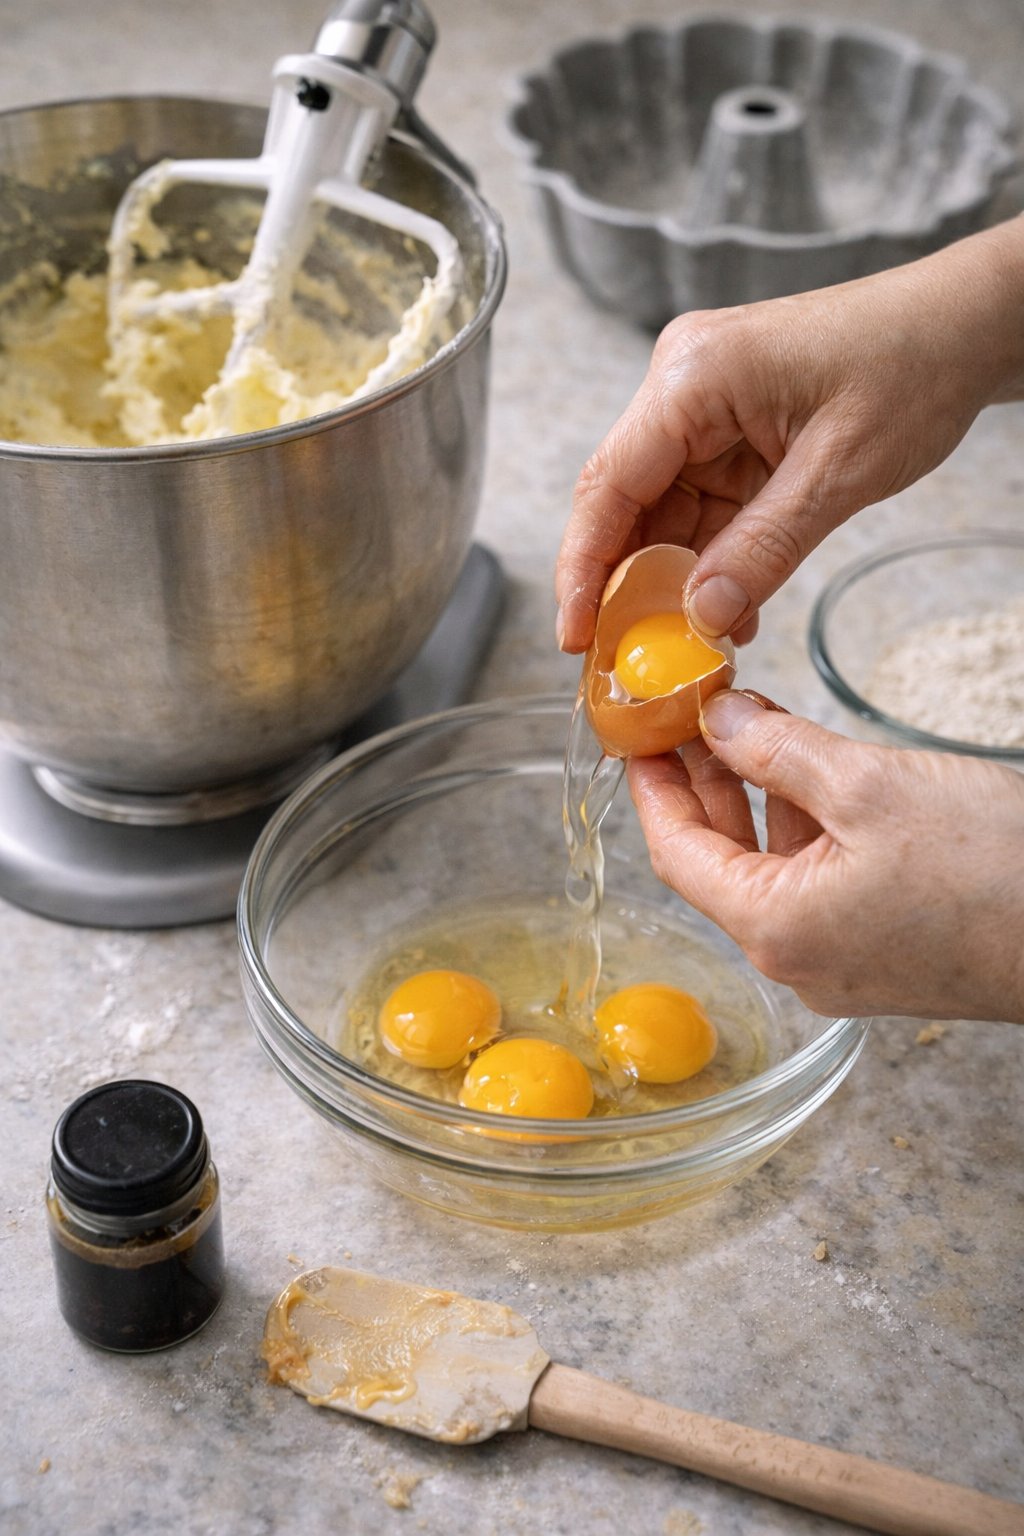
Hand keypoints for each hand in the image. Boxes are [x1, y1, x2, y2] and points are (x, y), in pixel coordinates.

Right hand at [556, 220, 1023, 650]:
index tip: (575, 636)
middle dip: (627, 584)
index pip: (609, 484)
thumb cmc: (913, 365)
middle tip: (628, 659)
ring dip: (675, 580)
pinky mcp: (729, 428)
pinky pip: (702, 505)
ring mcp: (704, 406)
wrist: (964, 325)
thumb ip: (763, 548)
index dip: (584, 568)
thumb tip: (700, 616)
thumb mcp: (839, 472)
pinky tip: (729, 609)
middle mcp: (683, 385)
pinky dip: (712, 559)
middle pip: (624, 501)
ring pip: (662, 511)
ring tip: (690, 647)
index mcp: (694, 376)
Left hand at [626, 689, 1023, 1021]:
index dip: (653, 788)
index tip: (639, 736)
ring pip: (774, 870)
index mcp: (775, 928)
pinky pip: (820, 886)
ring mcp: (843, 963)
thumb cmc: (993, 868)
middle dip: (706, 783)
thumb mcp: (870, 786)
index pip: (677, 854)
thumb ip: (778, 751)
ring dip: (759, 798)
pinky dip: (807, 828)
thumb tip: (718, 722)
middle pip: (722, 862)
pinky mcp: (886, 955)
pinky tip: (811, 772)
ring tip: (750, 723)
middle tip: (691, 715)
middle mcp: (798, 959)